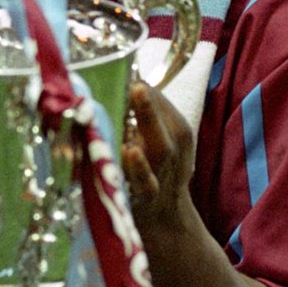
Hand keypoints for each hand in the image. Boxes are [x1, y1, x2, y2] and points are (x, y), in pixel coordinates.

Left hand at [120, 81, 195, 233]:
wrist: (166, 216)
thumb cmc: (152, 167)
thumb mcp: (155, 137)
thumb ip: (140, 112)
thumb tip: (111, 77)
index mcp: (176, 127)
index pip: (158, 97)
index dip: (137, 83)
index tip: (114, 69)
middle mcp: (174, 146)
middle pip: (165, 118)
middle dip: (149, 99)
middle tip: (134, 80)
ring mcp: (163, 171)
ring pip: (160, 146)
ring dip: (147, 120)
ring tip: (136, 97)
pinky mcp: (149, 194)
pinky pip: (146, 180)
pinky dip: (138, 167)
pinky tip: (129, 151)